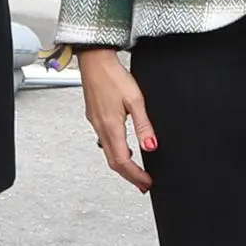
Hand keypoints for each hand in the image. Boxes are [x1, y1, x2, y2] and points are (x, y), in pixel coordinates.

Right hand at [77, 49, 155, 192]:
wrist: (95, 60)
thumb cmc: (113, 76)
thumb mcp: (135, 100)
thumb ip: (144, 125)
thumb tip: (151, 146)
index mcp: (111, 127)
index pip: (122, 161)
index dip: (135, 176)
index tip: (146, 183)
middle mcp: (100, 128)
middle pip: (113, 162)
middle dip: (129, 176)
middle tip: (142, 184)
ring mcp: (95, 123)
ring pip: (107, 153)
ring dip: (122, 165)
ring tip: (136, 171)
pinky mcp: (94, 117)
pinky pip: (104, 142)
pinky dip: (116, 151)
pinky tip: (124, 149)